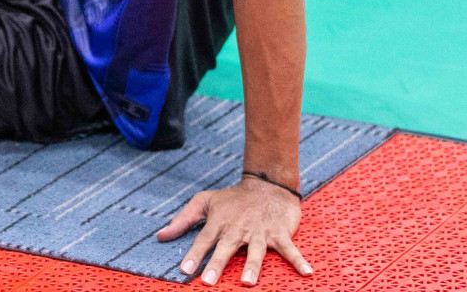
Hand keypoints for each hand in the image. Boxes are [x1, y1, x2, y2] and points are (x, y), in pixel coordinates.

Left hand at [156, 177, 310, 285]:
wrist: (267, 185)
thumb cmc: (233, 198)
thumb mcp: (205, 202)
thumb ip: (183, 220)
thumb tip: (159, 236)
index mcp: (220, 222)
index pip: (204, 240)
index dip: (193, 255)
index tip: (184, 270)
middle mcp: (238, 228)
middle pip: (226, 248)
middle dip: (217, 264)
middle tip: (208, 281)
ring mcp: (260, 232)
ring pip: (256, 251)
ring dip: (252, 266)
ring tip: (247, 282)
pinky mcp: (279, 233)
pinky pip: (290, 249)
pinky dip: (298, 260)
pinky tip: (306, 273)